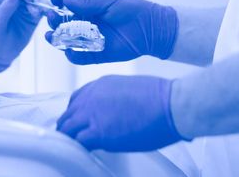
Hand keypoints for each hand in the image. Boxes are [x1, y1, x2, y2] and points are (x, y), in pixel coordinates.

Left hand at [0, 0, 42, 73]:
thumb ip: (5, 8)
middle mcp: (15, 1)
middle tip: (36, 9)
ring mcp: (25, 10)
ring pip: (37, 1)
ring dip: (42, 4)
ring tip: (42, 13)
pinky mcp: (33, 20)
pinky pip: (41, 12)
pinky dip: (46, 12)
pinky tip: (48, 15)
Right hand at [45, 0, 177, 63]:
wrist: (152, 29)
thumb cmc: (134, 10)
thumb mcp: (110, 1)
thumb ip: (88, 3)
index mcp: (90, 8)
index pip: (68, 5)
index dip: (59, 1)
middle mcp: (88, 24)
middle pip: (63, 23)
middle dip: (54, 19)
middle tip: (51, 16)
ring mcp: (91, 39)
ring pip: (67, 40)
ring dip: (57, 38)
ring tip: (51, 35)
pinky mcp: (97, 55)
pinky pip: (80, 57)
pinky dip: (72, 55)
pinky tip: (68, 50)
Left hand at [57, 75, 184, 151]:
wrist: (170, 104)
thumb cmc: (161, 97)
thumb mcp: (130, 89)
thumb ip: (116, 99)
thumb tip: (116, 113)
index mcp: (100, 84)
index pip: (76, 99)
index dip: (76, 114)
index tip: (79, 123)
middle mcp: (92, 96)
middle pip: (68, 115)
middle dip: (69, 127)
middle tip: (73, 139)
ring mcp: (92, 114)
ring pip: (67, 129)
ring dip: (70, 139)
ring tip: (74, 149)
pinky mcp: (98, 133)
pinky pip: (77, 143)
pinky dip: (78, 149)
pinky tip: (83, 154)